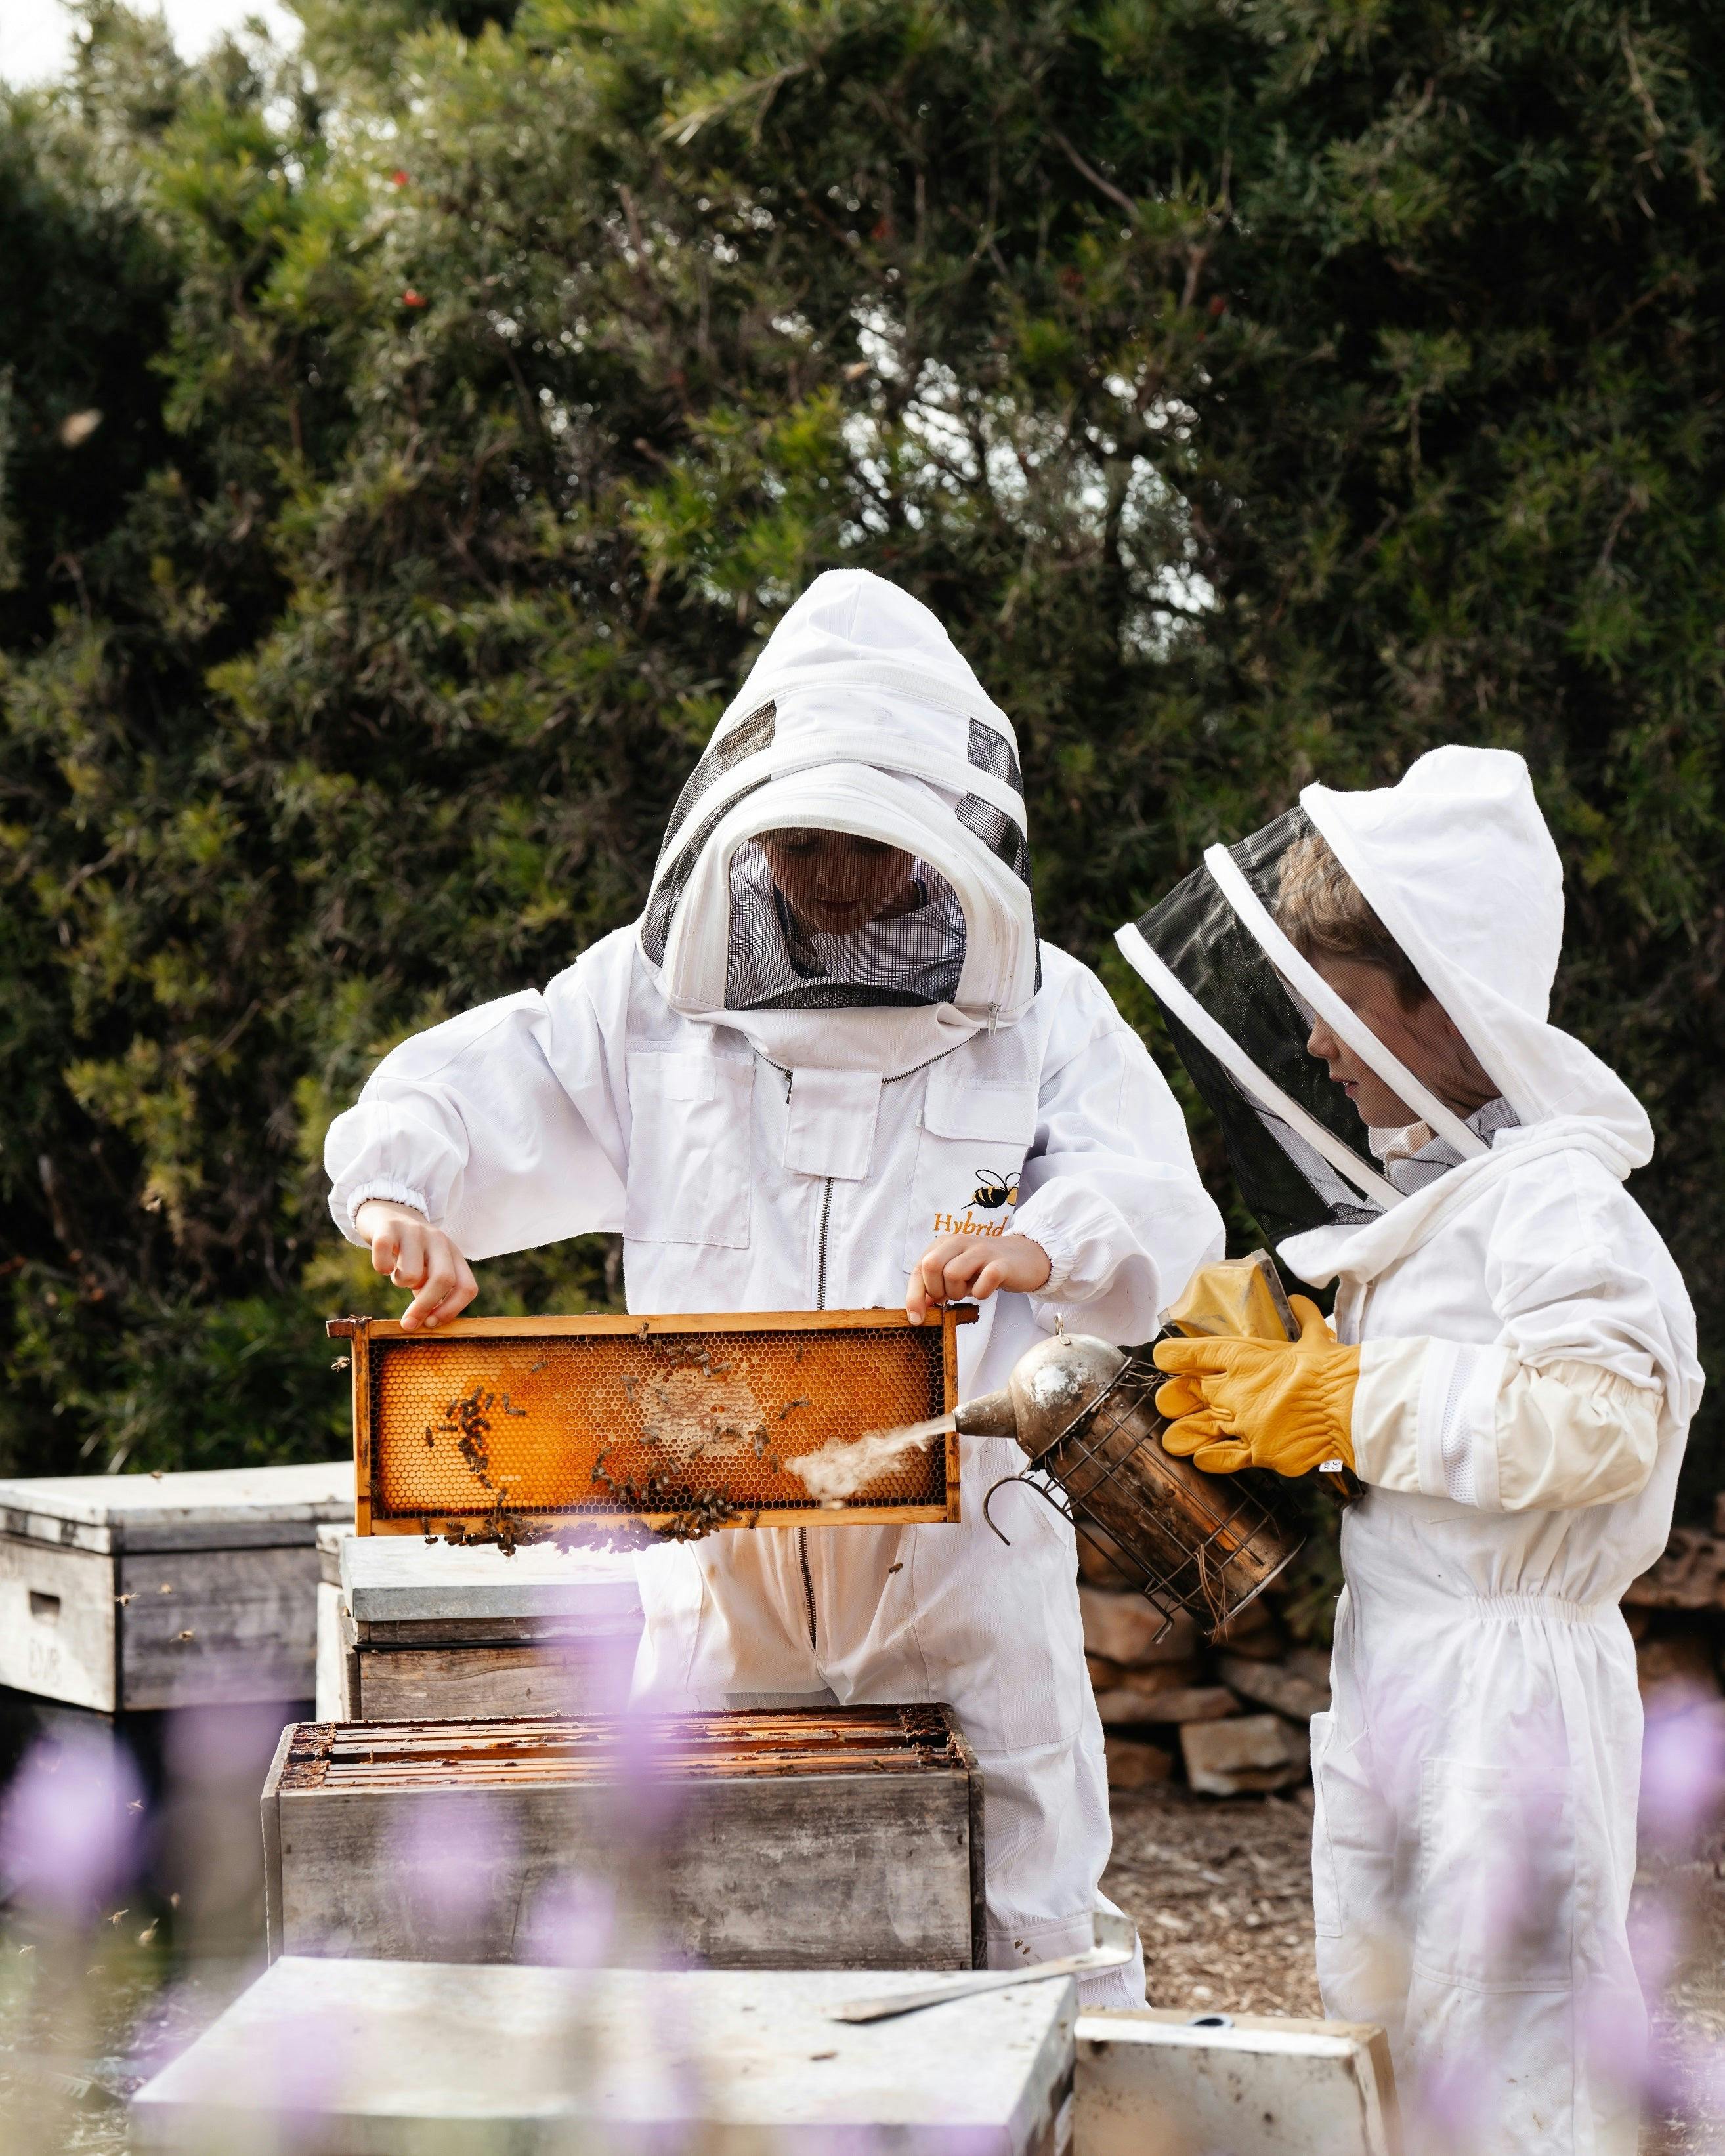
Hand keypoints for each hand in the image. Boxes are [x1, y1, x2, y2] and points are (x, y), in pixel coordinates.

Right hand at [353, 1200, 477, 1331]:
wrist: (387, 1209)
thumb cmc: (410, 1250)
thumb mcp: (428, 1267)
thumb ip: (432, 1291)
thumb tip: (426, 1322)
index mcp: (453, 1254)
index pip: (467, 1287)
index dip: (451, 1310)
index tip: (430, 1324)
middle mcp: (438, 1240)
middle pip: (443, 1280)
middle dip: (424, 1307)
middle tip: (408, 1323)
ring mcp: (415, 1231)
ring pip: (411, 1274)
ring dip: (400, 1282)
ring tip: (396, 1273)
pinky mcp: (388, 1227)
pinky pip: (384, 1260)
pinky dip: (381, 1268)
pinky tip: (383, 1265)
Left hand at [905, 1232, 1050, 1324]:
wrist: (1025, 1257)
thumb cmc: (985, 1268)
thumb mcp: (957, 1272)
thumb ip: (936, 1285)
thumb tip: (918, 1308)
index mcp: (945, 1243)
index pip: (919, 1268)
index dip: (914, 1295)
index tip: (916, 1318)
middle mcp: (961, 1241)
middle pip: (931, 1265)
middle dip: (936, 1290)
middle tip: (950, 1296)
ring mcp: (982, 1251)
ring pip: (953, 1274)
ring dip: (958, 1293)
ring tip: (970, 1290)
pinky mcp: (1001, 1264)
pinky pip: (982, 1285)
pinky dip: (981, 1294)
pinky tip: (986, 1288)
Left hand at [1151, 1294, 1358, 1477]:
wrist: (1348, 1407)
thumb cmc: (1330, 1368)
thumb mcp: (1314, 1335)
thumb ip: (1302, 1319)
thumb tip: (1298, 1302)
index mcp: (1240, 1357)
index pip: (1186, 1353)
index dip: (1171, 1357)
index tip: (1165, 1359)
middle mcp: (1232, 1391)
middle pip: (1183, 1395)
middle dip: (1174, 1399)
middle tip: (1171, 1403)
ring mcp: (1242, 1423)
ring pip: (1195, 1430)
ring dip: (1183, 1434)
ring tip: (1174, 1438)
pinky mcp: (1256, 1452)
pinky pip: (1221, 1458)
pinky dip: (1209, 1458)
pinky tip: (1201, 1457)